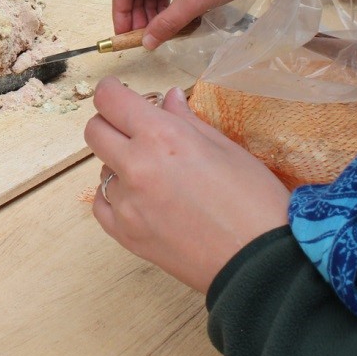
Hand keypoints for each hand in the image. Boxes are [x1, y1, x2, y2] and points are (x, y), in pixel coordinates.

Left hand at [84, 78, 290, 292]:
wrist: (261, 263)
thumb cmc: (254, 201)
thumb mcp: (226, 148)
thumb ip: (187, 120)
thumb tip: (169, 99)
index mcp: (162, 137)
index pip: (109, 101)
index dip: (112, 92)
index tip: (119, 93)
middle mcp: (136, 166)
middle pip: (95, 131)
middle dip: (110, 122)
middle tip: (134, 128)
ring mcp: (127, 204)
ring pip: (101, 168)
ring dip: (118, 161)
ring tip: (153, 171)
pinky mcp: (126, 235)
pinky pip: (102, 204)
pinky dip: (115, 195)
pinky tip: (139, 196)